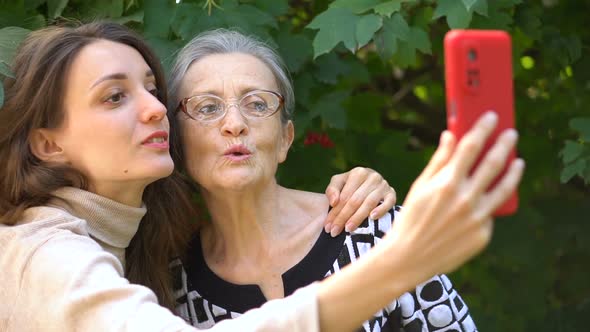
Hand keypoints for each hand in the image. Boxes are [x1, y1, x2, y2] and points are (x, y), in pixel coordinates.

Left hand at [324, 167, 395, 236]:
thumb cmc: (352, 184)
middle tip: (335, 231)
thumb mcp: (339, 182)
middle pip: (355, 201)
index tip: (328, 227)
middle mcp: (372, 177)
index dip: (335, 212)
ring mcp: (383, 185)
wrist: (371, 182)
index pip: (344, 196)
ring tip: (348, 229)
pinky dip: (381, 210)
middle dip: (343, 217)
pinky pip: (389, 202)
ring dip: (358, 217)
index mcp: (358, 173)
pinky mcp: (392, 193)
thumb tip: (334, 202)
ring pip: (369, 203)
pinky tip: (372, 217)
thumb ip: (332, 190)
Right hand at [387, 112, 523, 281]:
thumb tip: (450, 134)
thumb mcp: (420, 186)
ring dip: (513, 171)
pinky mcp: (483, 235)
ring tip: (518, 161)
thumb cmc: (412, 217)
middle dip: (504, 144)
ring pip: (504, 188)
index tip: (492, 117)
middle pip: (493, 163)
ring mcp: (477, 218)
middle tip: (511, 133)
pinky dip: (489, 203)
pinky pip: (490, 213)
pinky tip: (486, 199)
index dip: (483, 129)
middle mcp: (466, 199)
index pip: (471, 147)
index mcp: (447, 183)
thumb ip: (439, 160)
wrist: (410, 257)